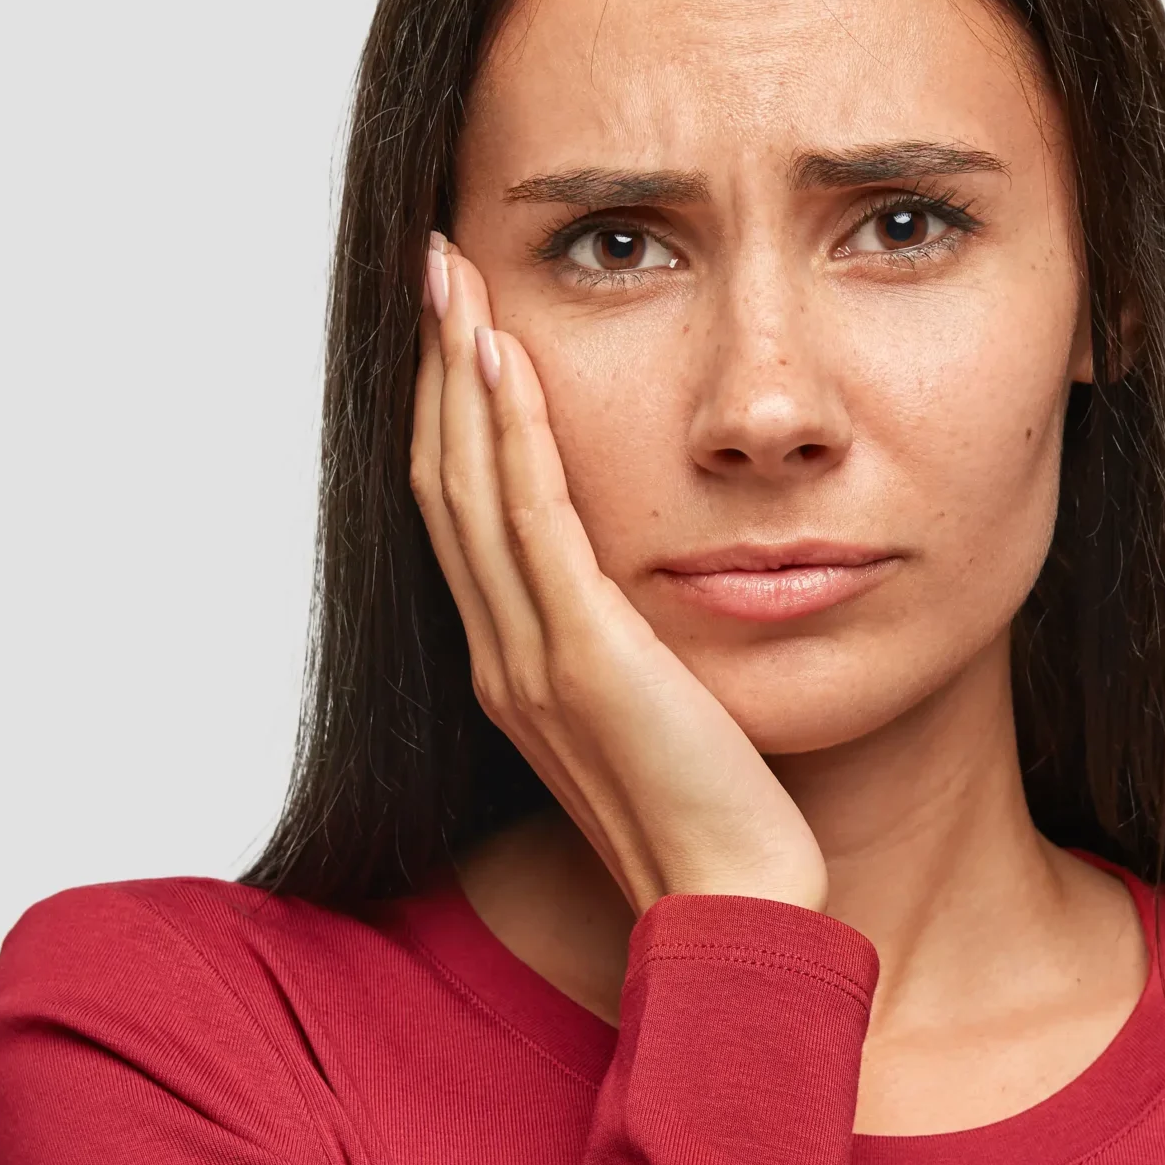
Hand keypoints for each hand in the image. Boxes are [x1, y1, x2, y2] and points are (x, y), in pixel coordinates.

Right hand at [411, 237, 828, 916]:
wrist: (732, 901)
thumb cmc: (715, 818)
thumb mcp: (661, 712)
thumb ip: (631, 647)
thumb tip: (650, 590)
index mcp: (513, 668)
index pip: (459, 514)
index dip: (447, 413)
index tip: (454, 324)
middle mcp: (501, 657)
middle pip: (439, 481)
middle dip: (433, 365)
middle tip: (432, 262)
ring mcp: (531, 658)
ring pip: (466, 488)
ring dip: (456, 371)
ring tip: (452, 274)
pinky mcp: (582, 659)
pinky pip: (530, 525)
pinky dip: (509, 436)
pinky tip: (504, 358)